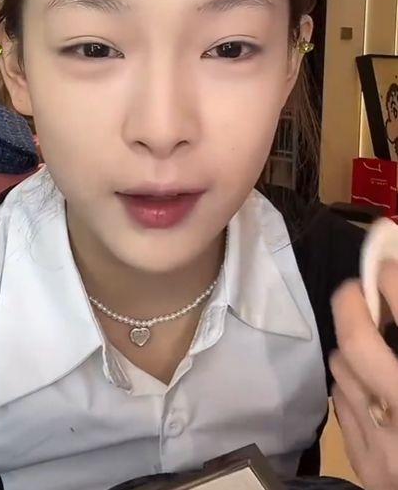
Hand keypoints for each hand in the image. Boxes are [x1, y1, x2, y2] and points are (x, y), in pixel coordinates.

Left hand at [330, 262, 397, 489]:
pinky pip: (341, 406)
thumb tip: (397, 297)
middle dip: (352, 304)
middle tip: (358, 288)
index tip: (387, 263)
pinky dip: (350, 386)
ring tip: (365, 339)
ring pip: (341, 371)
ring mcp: (383, 447)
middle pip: (359, 342)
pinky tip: (367, 386)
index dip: (395, 283)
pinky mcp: (366, 470)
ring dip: (350, 347)